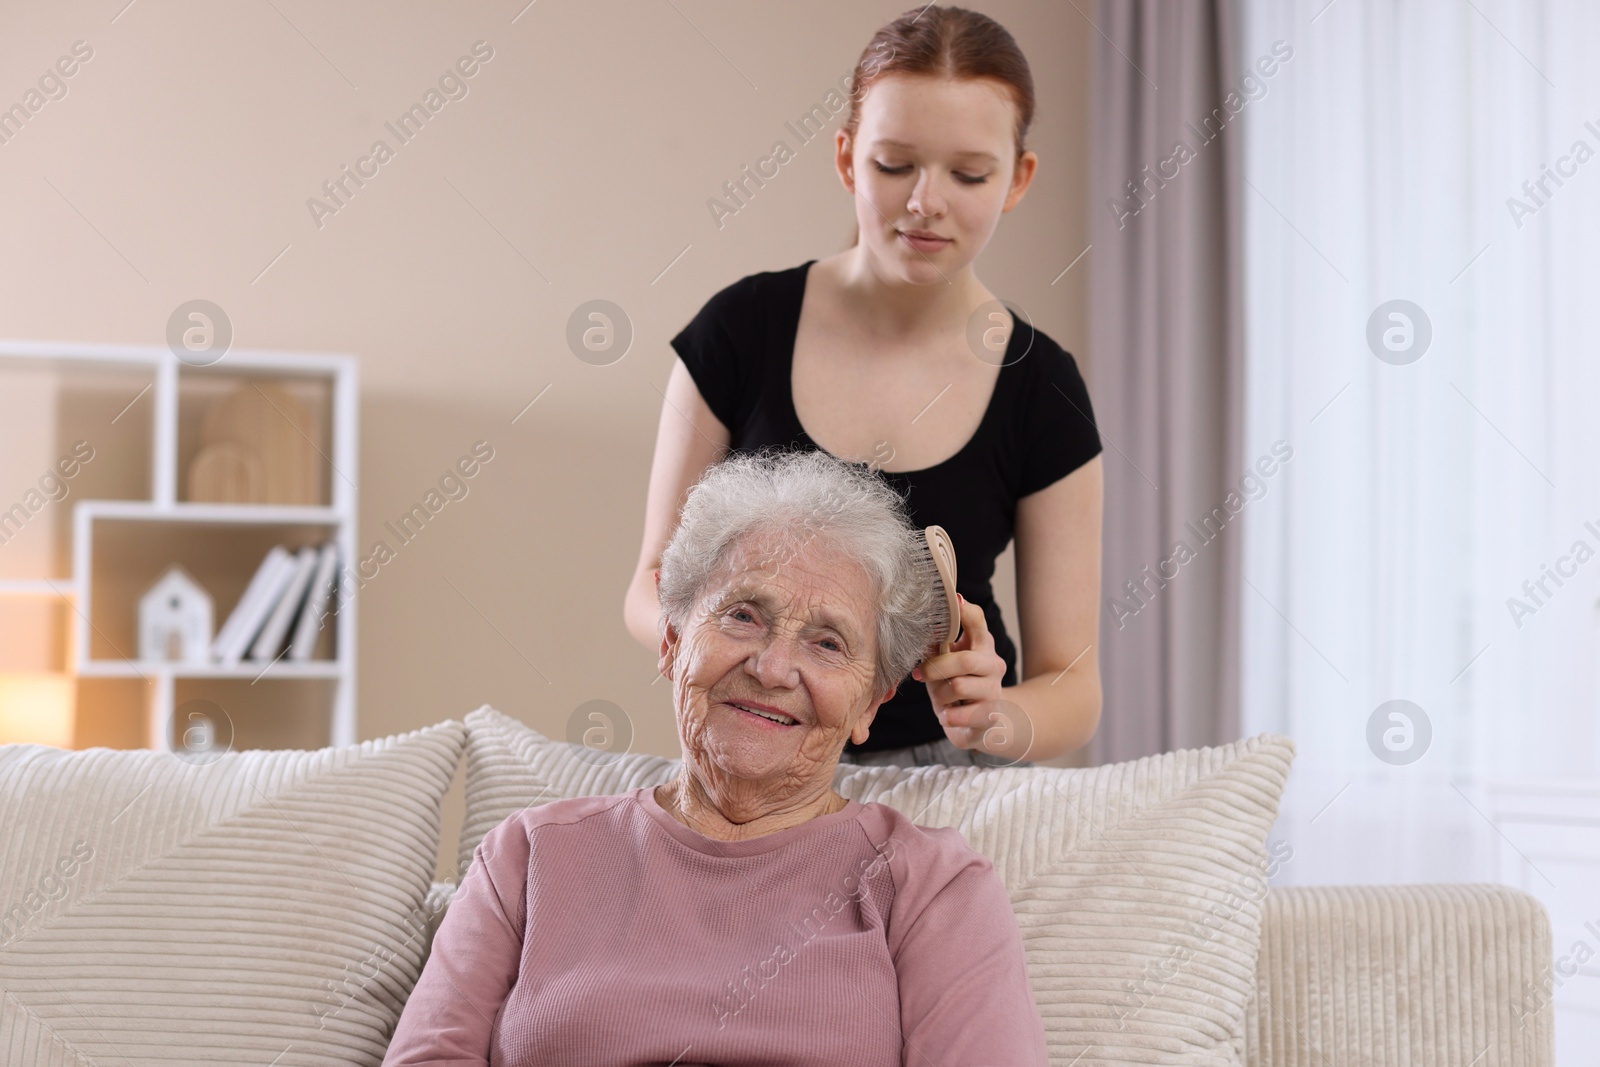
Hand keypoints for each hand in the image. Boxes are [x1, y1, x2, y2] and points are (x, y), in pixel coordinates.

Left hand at [912, 595, 1007, 750]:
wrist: (979, 722)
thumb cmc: (957, 685)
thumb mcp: (945, 661)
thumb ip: (937, 643)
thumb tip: (917, 623)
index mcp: (982, 645)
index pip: (978, 622)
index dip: (966, 611)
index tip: (954, 601)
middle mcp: (993, 665)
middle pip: (965, 660)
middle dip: (936, 668)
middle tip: (919, 674)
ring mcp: (994, 690)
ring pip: (958, 687)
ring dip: (940, 695)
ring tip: (941, 698)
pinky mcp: (989, 716)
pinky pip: (960, 714)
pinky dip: (947, 715)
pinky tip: (947, 715)